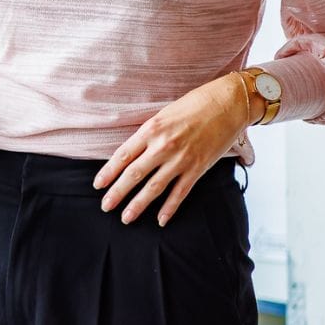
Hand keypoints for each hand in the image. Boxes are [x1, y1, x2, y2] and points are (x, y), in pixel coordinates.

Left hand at [92, 74, 254, 226]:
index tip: (97, 185)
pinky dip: (169, 208)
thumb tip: (130, 154)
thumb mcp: (162, 115)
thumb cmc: (193, 105)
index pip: (123, 155)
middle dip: (117, 193)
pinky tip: (160, 220)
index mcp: (150, 130)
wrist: (227, 104)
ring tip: (126, 218)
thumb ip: (147, 135)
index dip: (108, 172)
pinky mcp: (198, 168)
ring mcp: (181, 159)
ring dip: (138, 205)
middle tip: (105, 206)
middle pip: (134, 174)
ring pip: (154, 188)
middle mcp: (163, 146)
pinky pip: (180, 193)